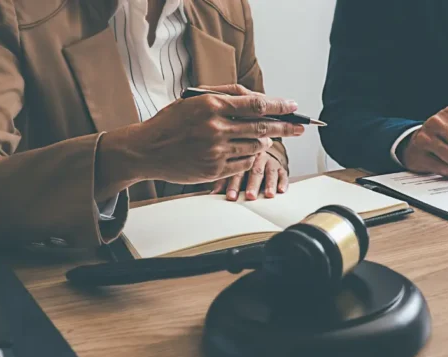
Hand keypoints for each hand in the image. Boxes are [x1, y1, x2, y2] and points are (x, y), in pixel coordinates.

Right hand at [105, 84, 302, 186]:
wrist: (146, 150)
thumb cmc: (171, 122)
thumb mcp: (193, 99)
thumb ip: (225, 95)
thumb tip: (258, 99)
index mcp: (211, 105)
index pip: (256, 104)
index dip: (279, 106)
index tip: (293, 106)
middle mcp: (215, 128)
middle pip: (262, 126)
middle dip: (286, 126)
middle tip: (300, 127)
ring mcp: (215, 151)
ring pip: (255, 146)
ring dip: (264, 141)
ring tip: (266, 136)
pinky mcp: (214, 170)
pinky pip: (244, 163)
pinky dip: (250, 156)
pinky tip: (248, 150)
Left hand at [210, 152, 288, 200]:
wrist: (264, 149)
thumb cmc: (244, 162)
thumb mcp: (233, 168)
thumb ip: (223, 180)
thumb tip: (211, 195)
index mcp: (242, 158)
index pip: (237, 172)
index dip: (233, 185)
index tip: (231, 197)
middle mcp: (256, 158)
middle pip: (254, 172)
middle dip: (253, 185)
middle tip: (250, 196)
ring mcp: (269, 162)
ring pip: (269, 172)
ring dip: (269, 184)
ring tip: (268, 194)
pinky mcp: (281, 167)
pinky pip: (283, 174)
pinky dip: (283, 182)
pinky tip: (281, 190)